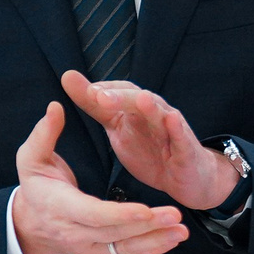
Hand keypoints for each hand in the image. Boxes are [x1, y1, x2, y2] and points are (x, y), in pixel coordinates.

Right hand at [8, 101, 188, 253]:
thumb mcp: (31, 158)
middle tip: (176, 215)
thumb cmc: (36, 186)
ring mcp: (87, 250)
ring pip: (124, 250)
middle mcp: (73, 234)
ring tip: (181, 229)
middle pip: (114, 234)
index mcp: (59, 207)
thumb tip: (55, 107)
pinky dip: (151, 250)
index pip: (91, 214)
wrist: (31, 224)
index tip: (145, 209)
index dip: (119, 214)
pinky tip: (172, 239)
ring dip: (156, 241)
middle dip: (147, 226)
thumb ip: (44, 134)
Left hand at [58, 71, 236, 212]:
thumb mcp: (116, 127)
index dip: (105, 90)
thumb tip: (67, 76)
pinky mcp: (186, 151)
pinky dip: (178, 129)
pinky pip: (182, 139)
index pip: (121, 91)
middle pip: (138, 100)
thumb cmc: (150, 148)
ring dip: (152, 107)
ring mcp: (173, 131)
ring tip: (142, 99)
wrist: (185, 177)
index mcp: (136, 108)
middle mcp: (155, 114)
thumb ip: (94, 104)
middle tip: (101, 97)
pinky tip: (173, 120)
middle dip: (121, 97)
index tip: (85, 90)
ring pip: (161, 115)